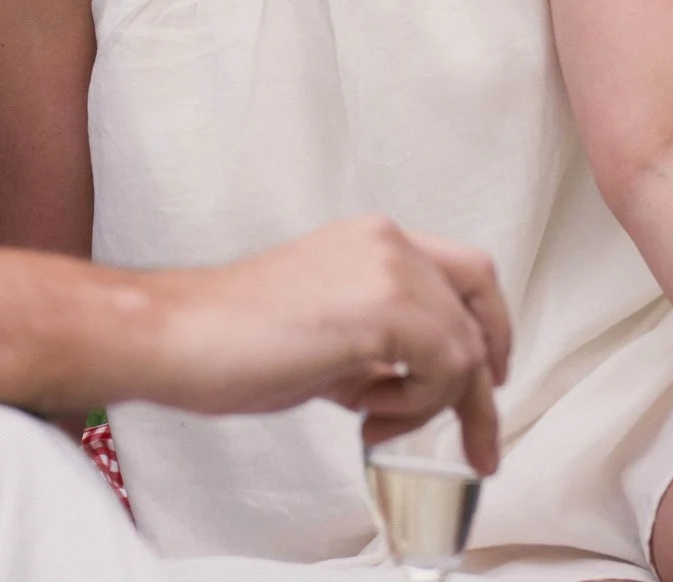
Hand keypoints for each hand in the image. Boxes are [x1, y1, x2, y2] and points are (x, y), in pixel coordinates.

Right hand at [132, 216, 513, 473]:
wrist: (183, 336)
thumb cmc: (236, 340)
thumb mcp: (328, 333)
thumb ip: (380, 345)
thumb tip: (414, 384)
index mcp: (372, 240)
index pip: (464, 270)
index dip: (488, 324)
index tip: (489, 377)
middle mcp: (388, 242)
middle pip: (480, 300)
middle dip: (487, 373)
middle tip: (478, 434)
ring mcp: (388, 269)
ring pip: (464, 346)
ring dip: (432, 401)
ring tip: (374, 418)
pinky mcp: (383, 309)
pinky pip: (445, 367)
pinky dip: (418, 404)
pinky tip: (367, 414)